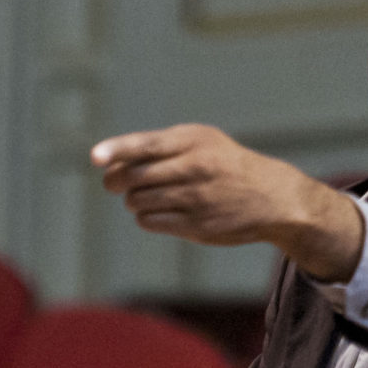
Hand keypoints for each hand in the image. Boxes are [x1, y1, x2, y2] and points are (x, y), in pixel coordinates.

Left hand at [91, 123, 364, 279]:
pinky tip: (157, 212)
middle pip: (134, 176)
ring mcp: (197, 198)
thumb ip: (158, 148)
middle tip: (113, 184)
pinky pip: (150, 222)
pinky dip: (145, 217)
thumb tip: (108, 165)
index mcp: (194, 141)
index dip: (117, 150)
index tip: (95, 158)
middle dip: (116, 181)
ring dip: (132, 200)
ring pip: (138, 201)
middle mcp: (196, 167)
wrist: (272, 197)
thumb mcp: (201, 143)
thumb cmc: (224, 165)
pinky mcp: (197, 226)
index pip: (147, 145)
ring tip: (146, 196)